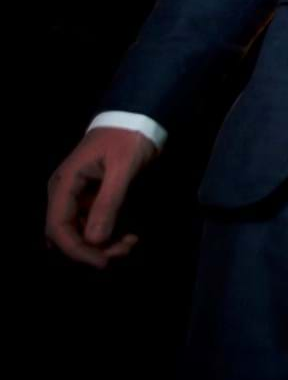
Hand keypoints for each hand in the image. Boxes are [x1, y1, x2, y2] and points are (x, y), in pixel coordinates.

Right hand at [45, 127, 157, 267]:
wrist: (137, 117)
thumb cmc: (128, 138)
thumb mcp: (122, 168)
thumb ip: (109, 202)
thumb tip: (95, 240)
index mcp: (64, 184)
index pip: (58, 228)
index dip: (76, 250)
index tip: (102, 262)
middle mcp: (65, 193)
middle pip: (66, 234)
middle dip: (92, 249)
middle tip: (124, 250)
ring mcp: (77, 197)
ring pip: (81, 233)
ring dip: (102, 244)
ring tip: (130, 242)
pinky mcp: (91, 198)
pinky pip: (93, 224)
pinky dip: (108, 234)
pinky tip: (129, 235)